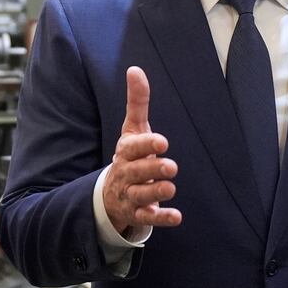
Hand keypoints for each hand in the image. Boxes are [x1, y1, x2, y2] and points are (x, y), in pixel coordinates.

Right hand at [101, 66, 180, 235]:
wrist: (110, 192)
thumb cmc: (129, 155)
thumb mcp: (132, 129)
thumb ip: (137, 102)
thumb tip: (135, 69)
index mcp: (125, 152)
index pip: (133, 147)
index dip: (146, 145)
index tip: (163, 142)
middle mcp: (126, 174)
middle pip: (137, 173)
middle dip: (153, 170)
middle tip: (171, 166)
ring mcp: (130, 195)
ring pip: (141, 196)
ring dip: (156, 193)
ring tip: (171, 188)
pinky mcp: (137, 213)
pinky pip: (148, 218)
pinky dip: (161, 218)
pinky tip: (177, 217)